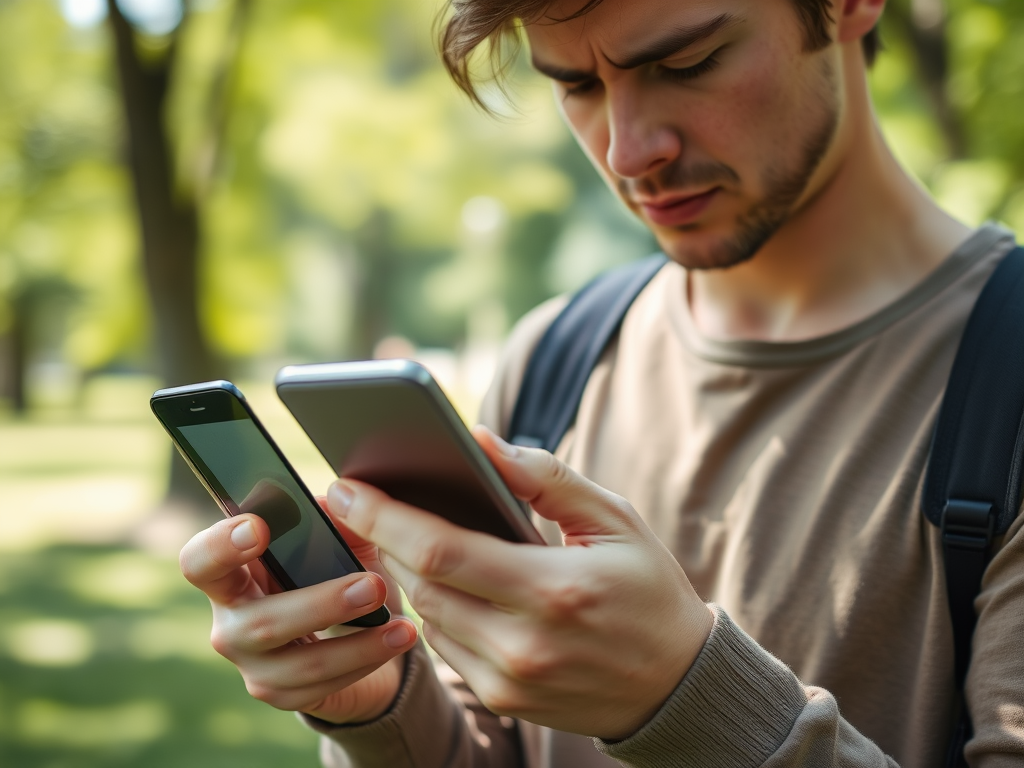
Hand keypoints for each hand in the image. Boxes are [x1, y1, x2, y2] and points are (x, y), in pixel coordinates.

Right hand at [178, 504, 418, 723]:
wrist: (353, 634)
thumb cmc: (335, 574)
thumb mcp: (340, 541)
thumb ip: (336, 519)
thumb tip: (343, 499)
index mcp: (233, 573)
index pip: (200, 561)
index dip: (220, 546)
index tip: (259, 527)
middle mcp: (231, 621)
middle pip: (258, 622)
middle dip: (322, 604)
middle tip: (374, 586)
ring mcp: (253, 664)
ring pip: (299, 663)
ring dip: (358, 644)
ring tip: (402, 626)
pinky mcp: (281, 694)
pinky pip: (324, 686)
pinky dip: (366, 662)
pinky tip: (396, 643)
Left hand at [326, 426, 713, 740]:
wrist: (675, 683)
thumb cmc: (648, 589)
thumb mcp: (614, 519)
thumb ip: (545, 478)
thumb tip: (481, 440)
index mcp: (554, 590)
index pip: (442, 550)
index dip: (385, 516)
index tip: (345, 485)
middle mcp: (524, 644)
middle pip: (419, 584)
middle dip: (381, 538)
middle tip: (355, 499)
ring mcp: (510, 680)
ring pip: (426, 617)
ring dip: (405, 572)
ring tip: (394, 531)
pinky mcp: (504, 700)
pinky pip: (446, 646)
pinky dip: (434, 608)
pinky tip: (439, 578)